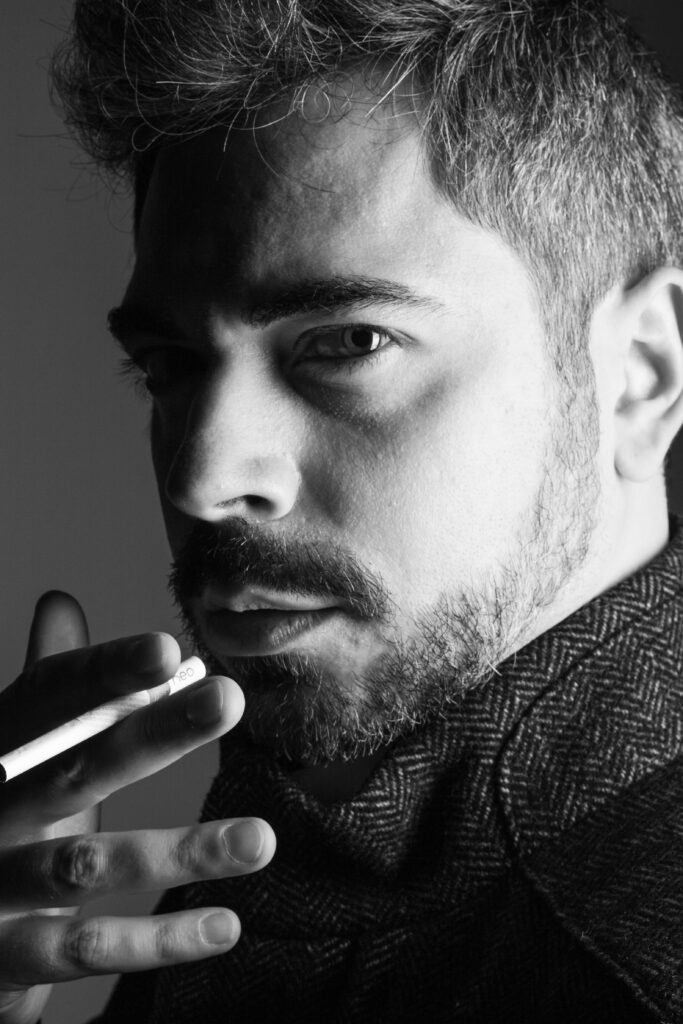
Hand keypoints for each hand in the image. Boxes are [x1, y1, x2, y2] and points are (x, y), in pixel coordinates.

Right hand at [0, 592, 274, 1023]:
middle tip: (230, 697)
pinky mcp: (6, 957)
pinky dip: (158, 942)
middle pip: (75, 767)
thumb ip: (47, 686)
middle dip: (153, 733)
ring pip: (87, 865)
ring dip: (180, 850)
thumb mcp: (15, 749)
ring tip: (262, 840)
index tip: (169, 650)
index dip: (105, 674)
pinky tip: (226, 927)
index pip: (47, 698)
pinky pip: (86, 951)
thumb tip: (59, 598)